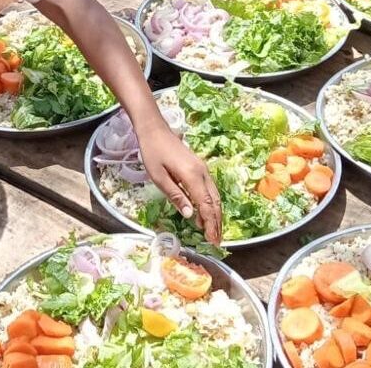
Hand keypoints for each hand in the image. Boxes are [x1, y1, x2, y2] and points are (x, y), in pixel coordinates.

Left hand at [136, 122, 222, 244]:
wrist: (155, 130)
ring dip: (215, 214)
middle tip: (216, 241)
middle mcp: (202, 173)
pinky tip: (206, 213)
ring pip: (215, 196)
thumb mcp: (159, 177)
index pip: (206, 205)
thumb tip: (191, 215)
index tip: (212, 240)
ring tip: (213, 231)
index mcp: (192, 176)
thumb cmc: (153, 152)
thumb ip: (175, 196)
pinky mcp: (200, 168)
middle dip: (217, 223)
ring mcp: (203, 169)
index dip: (210, 224)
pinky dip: (211, 204)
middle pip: (215, 202)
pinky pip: (210, 189)